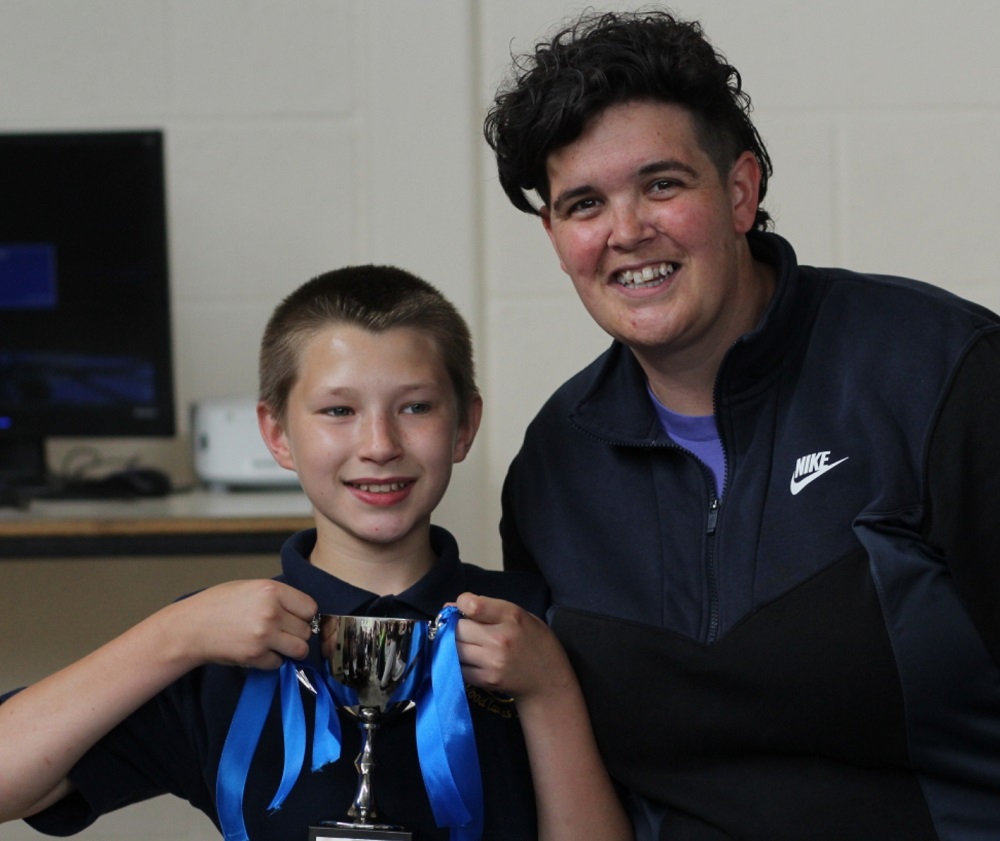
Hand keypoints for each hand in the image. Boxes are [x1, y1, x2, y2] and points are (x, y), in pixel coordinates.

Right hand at [167, 579, 316, 670]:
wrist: (191, 627)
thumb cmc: (218, 604)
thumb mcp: (251, 587)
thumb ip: (278, 597)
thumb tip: (303, 611)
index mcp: (272, 591)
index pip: (310, 607)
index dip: (304, 615)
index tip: (296, 618)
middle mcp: (271, 612)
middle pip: (306, 630)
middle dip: (296, 633)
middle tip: (281, 632)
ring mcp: (264, 636)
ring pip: (300, 649)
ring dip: (290, 650)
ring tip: (275, 644)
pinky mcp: (255, 656)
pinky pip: (279, 663)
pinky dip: (272, 660)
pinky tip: (258, 651)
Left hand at [453, 593, 571, 701]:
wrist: (549, 681)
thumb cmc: (535, 642)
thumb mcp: (522, 616)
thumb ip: (491, 608)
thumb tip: (453, 606)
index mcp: (511, 616)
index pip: (473, 606)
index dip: (461, 603)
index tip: (463, 607)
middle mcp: (500, 639)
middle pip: (459, 629)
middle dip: (456, 626)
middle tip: (464, 629)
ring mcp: (492, 662)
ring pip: (455, 648)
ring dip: (455, 645)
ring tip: (466, 644)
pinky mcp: (486, 680)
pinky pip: (459, 667)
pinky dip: (459, 663)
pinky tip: (470, 660)